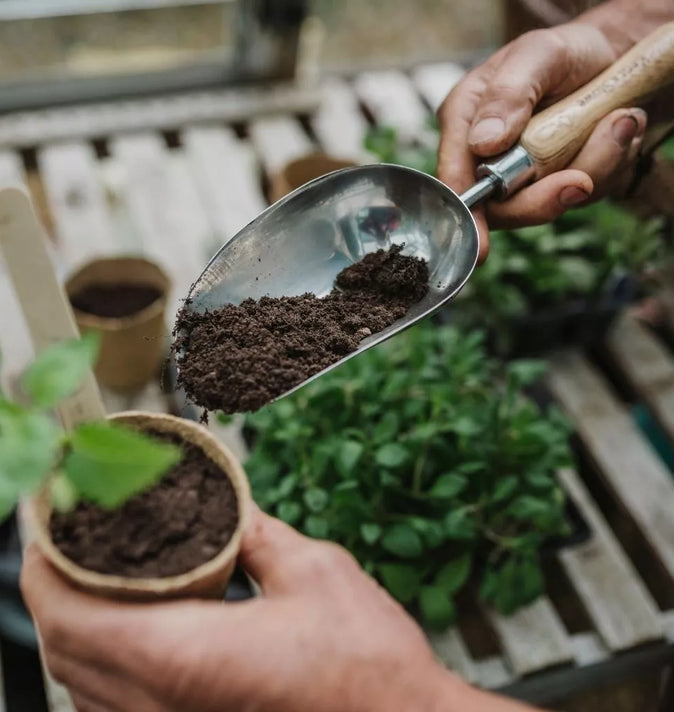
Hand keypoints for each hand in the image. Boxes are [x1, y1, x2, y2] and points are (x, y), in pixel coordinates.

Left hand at [21, 505, 539, 711]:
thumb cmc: (365, 664)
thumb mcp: (312, 570)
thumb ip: (257, 534)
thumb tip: (228, 509)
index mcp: (182, 656)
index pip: (68, 615)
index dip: (42, 565)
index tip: (44, 523)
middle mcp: (160, 705)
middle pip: (64, 648)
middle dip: (51, 586)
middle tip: (65, 534)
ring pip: (82, 681)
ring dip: (72, 622)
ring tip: (91, 570)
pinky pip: (114, 701)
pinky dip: (101, 656)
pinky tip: (130, 621)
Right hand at [437, 20, 646, 260]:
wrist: (610, 57)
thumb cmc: (563, 52)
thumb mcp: (536, 55)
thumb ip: (508, 95)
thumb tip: (484, 143)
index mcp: (465, 125)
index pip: (455, 179)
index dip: (467, 216)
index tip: (482, 246)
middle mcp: (487, 159)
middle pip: (502, 208)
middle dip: (544, 198)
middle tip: (582, 180)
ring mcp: (523, 178)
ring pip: (549, 203)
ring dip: (593, 165)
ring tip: (619, 120)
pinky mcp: (558, 185)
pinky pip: (583, 194)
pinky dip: (610, 163)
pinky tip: (618, 128)